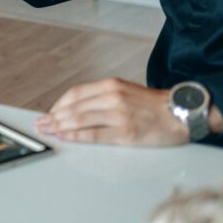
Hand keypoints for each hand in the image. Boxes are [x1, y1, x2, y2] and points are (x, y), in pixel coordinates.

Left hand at [35, 78, 188, 145]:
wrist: (181, 112)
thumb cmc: (154, 105)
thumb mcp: (126, 91)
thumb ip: (103, 97)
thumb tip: (78, 107)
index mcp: (111, 85)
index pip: (76, 93)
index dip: (59, 104)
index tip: (49, 112)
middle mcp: (112, 97)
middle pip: (74, 107)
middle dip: (54, 116)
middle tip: (41, 124)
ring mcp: (118, 114)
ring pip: (81, 119)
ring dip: (60, 126)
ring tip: (48, 131)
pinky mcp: (125, 132)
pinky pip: (94, 134)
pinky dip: (77, 135)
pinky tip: (66, 137)